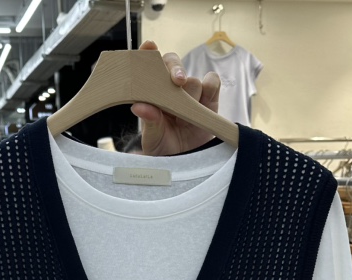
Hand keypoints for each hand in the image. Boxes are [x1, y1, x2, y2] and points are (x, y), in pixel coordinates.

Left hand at [132, 41, 220, 156]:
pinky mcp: (209, 98)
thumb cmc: (163, 147)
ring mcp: (191, 92)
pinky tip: (204, 102)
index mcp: (152, 91)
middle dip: (174, 69)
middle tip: (177, 82)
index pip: (149, 65)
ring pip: (193, 79)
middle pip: (173, 63)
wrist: (185, 161)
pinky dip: (210, 87)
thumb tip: (139, 107)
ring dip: (191, 94)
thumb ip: (149, 122)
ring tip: (186, 115)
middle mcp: (171, 87)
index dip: (148, 53)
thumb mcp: (152, 138)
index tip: (149, 47)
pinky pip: (212, 82)